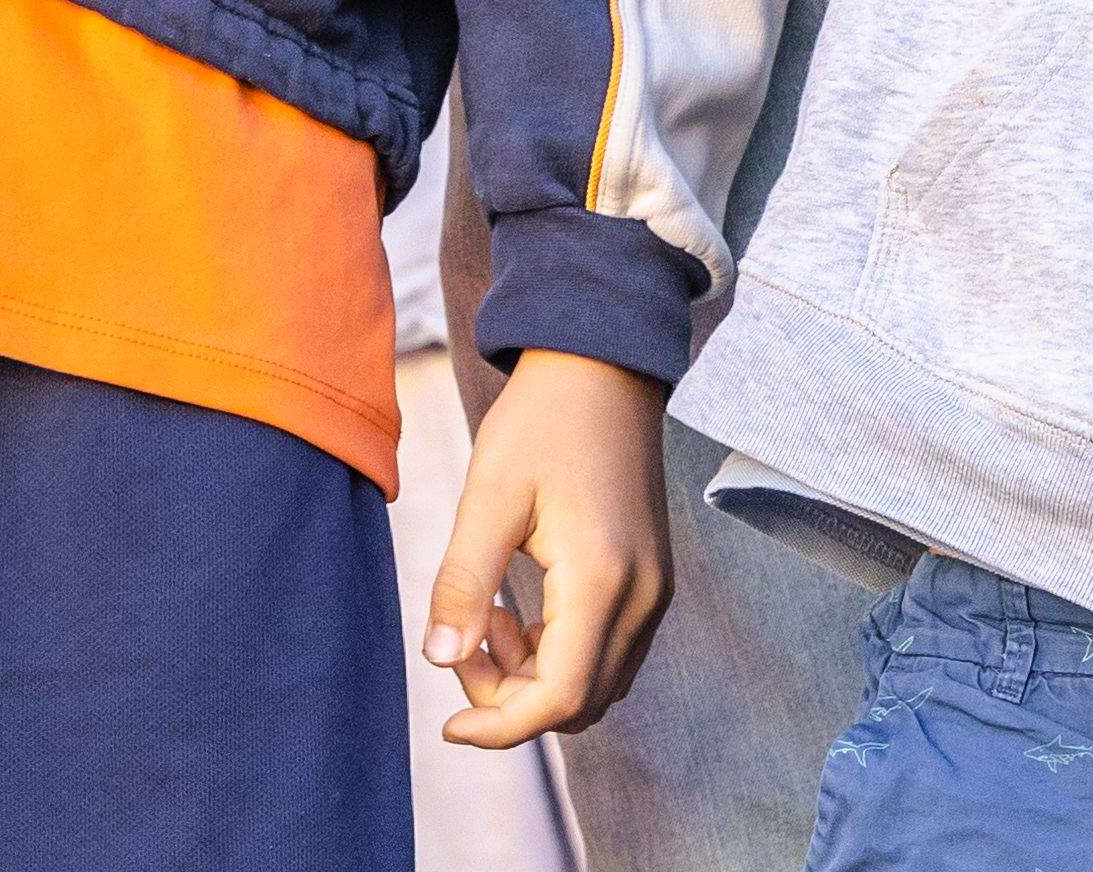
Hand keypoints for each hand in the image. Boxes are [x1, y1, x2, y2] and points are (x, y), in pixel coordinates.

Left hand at [425, 349, 670, 749]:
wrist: (602, 365)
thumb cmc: (543, 420)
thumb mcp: (488, 496)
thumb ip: (463, 584)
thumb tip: (439, 660)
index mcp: (602, 579)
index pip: (559, 698)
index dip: (500, 726)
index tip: (447, 725)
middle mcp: (642, 597)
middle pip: (579, 704)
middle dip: (511, 698)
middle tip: (464, 637)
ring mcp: (654, 590)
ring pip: (595, 684)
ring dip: (533, 676)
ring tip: (486, 612)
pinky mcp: (650, 580)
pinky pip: (607, 652)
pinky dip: (557, 654)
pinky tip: (518, 607)